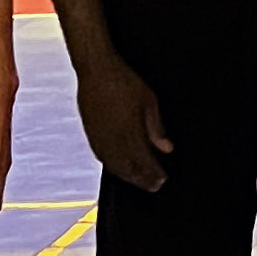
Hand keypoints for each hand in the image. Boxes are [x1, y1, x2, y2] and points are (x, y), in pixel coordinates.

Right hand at [75, 52, 171, 190]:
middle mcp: (111, 138)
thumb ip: (156, 128)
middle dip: (141, 179)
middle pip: (127, 168)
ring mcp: (97, 136)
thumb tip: (167, 149)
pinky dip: (112, 166)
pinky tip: (119, 167)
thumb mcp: (149, 101)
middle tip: (154, 186)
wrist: (96, 69)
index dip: (153, 173)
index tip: (162, 179)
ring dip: (127, 176)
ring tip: (139, 181)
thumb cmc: (124, 81)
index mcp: (128, 131)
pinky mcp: (89, 131)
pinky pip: (100, 155)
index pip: (143, 161)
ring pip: (112, 164)